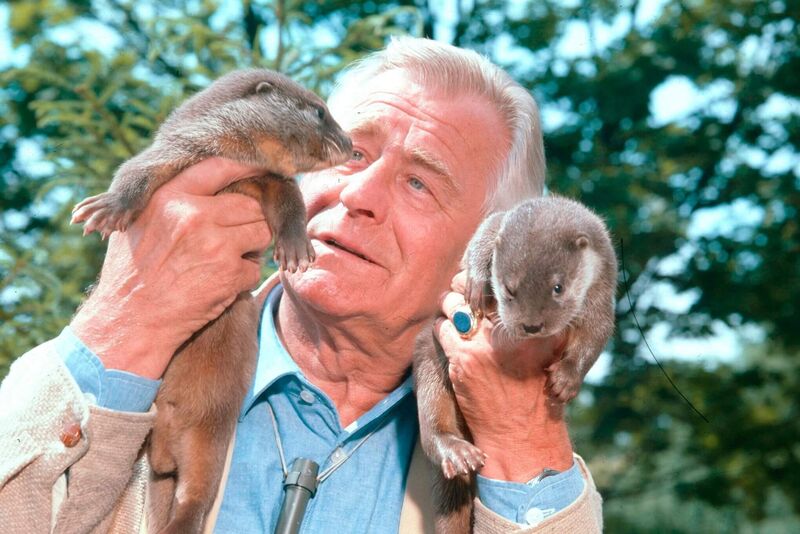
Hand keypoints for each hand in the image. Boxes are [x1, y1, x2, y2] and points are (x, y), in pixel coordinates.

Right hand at [70, 158, 272, 378]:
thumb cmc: (131, 272)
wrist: (129, 321)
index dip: (245, 166)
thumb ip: (170, 199)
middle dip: (249, 222)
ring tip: (224, 260)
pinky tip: (217, 285)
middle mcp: (194, 215)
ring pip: (261, 233)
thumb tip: (205, 178)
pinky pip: (256, 268)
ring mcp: (215, 244)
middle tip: (233, 238)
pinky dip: (243, 279)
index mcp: (169, 196)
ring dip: (251, 248)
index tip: (261, 167)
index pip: (219, 167)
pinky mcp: (230, 274)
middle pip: (251, 206)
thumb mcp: (137, 223)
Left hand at [434, 271, 572, 481]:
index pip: (500, 285)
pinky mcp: (461, 359)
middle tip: (461, 289)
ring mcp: (482, 343)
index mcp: (532, 323)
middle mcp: (509, 329)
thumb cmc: (537, 392)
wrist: (521, 434)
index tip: (480, 280)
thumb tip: (519, 294)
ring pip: (453, 304)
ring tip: (452, 310)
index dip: (486, 278)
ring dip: (450, 306)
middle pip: (475, 287)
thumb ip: (538, 322)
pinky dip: (443, 327)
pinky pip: (442, 328)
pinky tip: (448, 333)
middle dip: (464, 286)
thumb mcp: (550, 352)